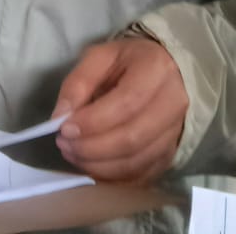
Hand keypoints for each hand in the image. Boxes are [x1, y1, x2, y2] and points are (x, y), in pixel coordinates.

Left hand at [52, 35, 187, 183]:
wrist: (163, 71)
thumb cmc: (127, 62)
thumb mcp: (99, 57)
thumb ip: (78, 83)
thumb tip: (60, 117)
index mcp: (156, 69)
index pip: (127, 102)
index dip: (93, 121)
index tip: (65, 129)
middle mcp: (174, 102)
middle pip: (132, 137)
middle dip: (92, 148)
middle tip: (65, 145)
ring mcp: (175, 131)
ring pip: (136, 161)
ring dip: (99, 165)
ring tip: (74, 155)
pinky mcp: (170, 153)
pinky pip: (141, 175)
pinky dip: (113, 178)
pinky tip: (92, 168)